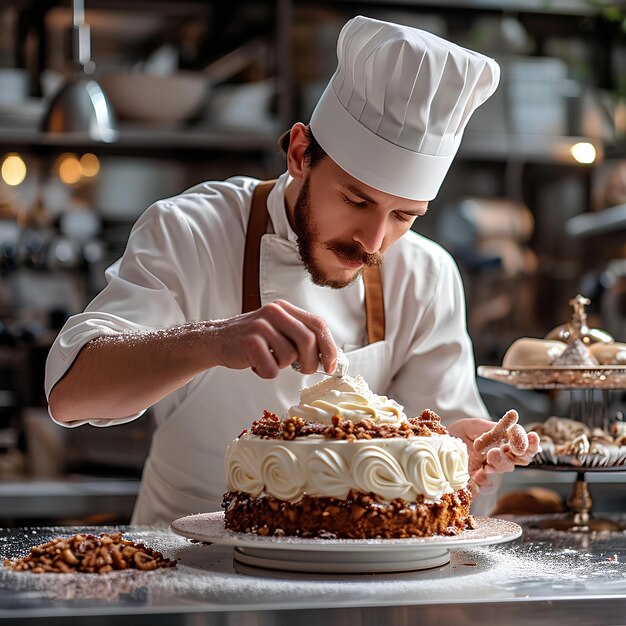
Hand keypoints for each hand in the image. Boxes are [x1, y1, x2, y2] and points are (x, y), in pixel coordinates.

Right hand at [209, 299, 336, 378]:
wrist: (216, 340)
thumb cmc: (251, 339)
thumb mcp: (277, 329)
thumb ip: (299, 336)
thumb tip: (327, 357)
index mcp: (285, 309)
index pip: (318, 324)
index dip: (329, 347)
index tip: (331, 365)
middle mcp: (275, 313)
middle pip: (308, 340)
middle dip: (311, 362)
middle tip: (305, 370)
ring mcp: (261, 326)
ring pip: (290, 357)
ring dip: (282, 367)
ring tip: (268, 360)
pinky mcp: (250, 342)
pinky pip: (272, 369)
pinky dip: (266, 373)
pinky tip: (255, 364)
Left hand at [448, 410, 539, 497]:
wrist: (432, 447)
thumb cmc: (454, 434)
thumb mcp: (472, 426)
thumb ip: (492, 427)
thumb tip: (513, 422)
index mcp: (499, 444)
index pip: (521, 447)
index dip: (530, 444)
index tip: (533, 437)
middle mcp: (496, 459)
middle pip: (516, 461)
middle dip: (516, 454)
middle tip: (508, 449)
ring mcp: (485, 472)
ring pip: (502, 470)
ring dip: (499, 463)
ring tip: (489, 456)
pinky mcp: (473, 484)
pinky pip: (481, 488)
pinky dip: (478, 484)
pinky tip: (473, 479)